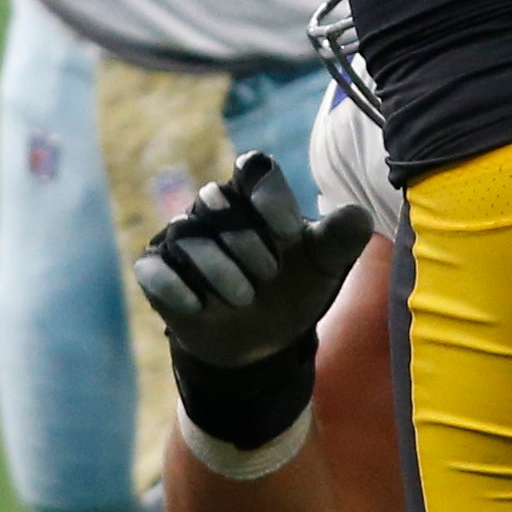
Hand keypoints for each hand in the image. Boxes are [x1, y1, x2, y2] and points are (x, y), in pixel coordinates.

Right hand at [131, 150, 372, 367]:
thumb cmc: (292, 290)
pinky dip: (174, 286)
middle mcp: (214, 209)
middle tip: (269, 275)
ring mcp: (181, 240)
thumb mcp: (323, 268)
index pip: (254, 168)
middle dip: (244, 238)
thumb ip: (340, 239)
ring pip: (184, 233)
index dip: (269, 194)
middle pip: (216, 198)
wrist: (259, 342)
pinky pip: (154, 269)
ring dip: (215, 267)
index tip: (289, 235)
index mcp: (255, 196)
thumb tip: (357, 215)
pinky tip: (198, 307)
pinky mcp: (157, 272)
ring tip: (243, 299)